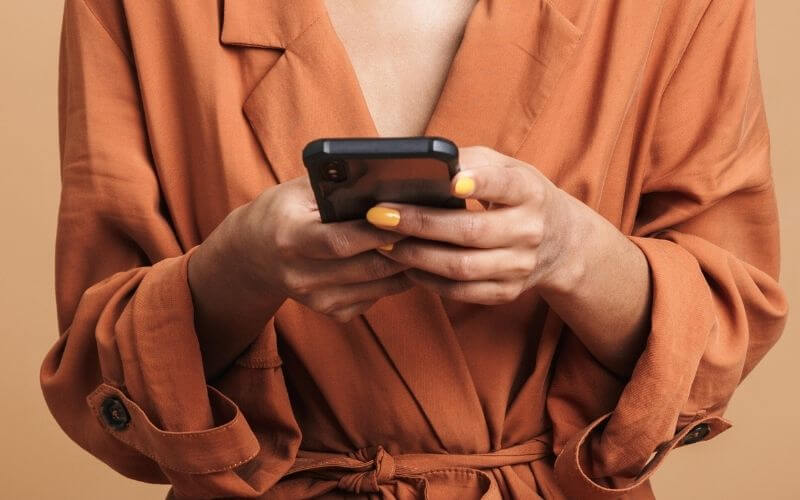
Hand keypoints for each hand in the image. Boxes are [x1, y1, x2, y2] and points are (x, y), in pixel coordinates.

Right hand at [194, 175, 410, 322]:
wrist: (251, 255)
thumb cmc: (281, 212)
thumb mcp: (296, 191)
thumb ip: (335, 185)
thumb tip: (383, 177)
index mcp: (289, 238)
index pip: (340, 241)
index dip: (377, 232)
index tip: (408, 216)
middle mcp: (299, 276)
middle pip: (366, 267)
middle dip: (403, 249)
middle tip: (431, 230)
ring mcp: (315, 299)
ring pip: (376, 286)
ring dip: (406, 266)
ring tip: (426, 243)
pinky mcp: (329, 311)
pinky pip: (373, 298)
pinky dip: (393, 281)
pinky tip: (404, 261)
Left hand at [364, 146, 583, 304]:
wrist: (560, 240)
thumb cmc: (518, 196)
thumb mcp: (506, 168)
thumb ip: (469, 162)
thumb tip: (420, 163)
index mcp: (530, 192)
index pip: (506, 186)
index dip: (481, 183)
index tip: (453, 182)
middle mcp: (529, 230)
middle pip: (471, 231)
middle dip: (420, 224)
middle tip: (380, 215)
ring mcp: (520, 266)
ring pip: (462, 267)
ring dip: (416, 256)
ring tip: (383, 242)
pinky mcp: (507, 291)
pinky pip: (461, 291)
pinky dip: (428, 280)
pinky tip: (405, 265)